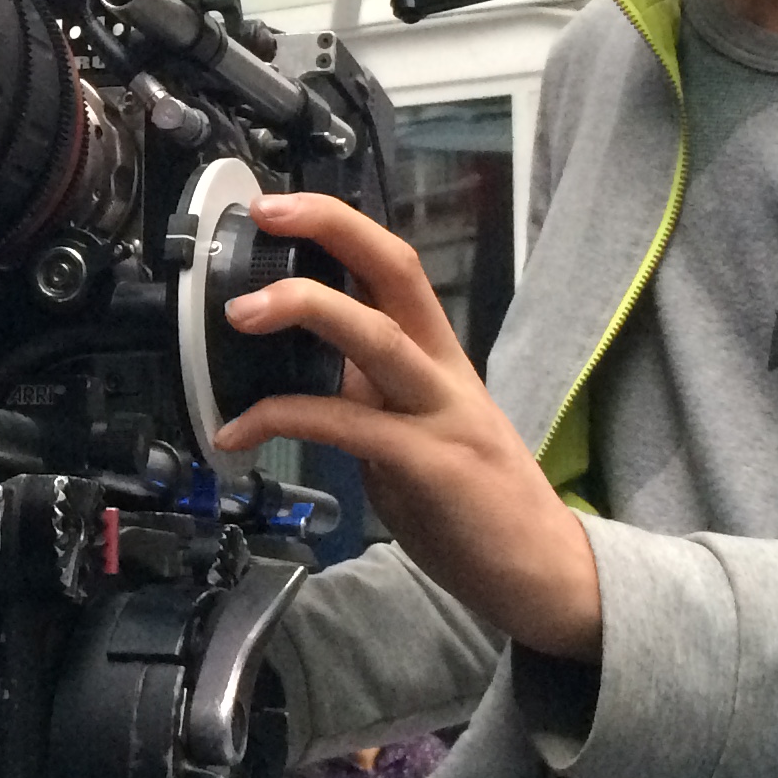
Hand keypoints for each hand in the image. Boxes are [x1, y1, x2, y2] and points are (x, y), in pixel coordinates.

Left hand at [212, 190, 602, 659]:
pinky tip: (236, 432)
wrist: (542, 573)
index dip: (340, 225)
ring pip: (376, 338)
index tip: (280, 205)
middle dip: (331, 231)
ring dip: (305, 311)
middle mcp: (444, 372)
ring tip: (239, 314)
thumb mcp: (417, 430)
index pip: (397, 267)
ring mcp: (440, 416)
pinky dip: (284, 419)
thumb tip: (304, 365)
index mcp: (441, 356)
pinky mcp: (429, 466)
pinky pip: (348, 425)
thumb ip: (368, 392)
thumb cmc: (474, 503)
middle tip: (266, 216)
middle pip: (396, 274)